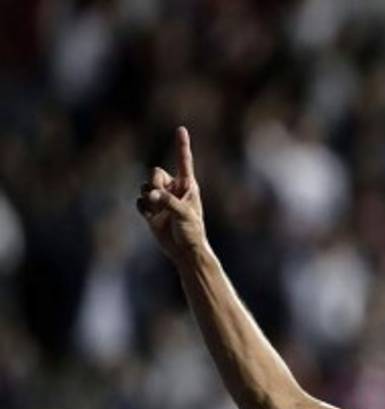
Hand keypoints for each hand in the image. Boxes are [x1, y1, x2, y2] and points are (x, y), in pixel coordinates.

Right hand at [136, 126, 206, 263]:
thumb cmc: (192, 232)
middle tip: (160, 198)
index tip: (181, 129)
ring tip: (157, 210)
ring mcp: (161, 199)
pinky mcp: (151, 210)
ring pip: (145, 186)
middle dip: (154, 183)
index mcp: (188, 186)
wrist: (184, 251)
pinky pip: (139, 201)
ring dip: (148, 197)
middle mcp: (173, 189)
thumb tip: (149, 195)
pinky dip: (143, 207)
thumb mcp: (184, 214)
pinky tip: (151, 217)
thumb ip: (167, 202)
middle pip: (155, 173)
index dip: (182, 145)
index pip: (184, 161)